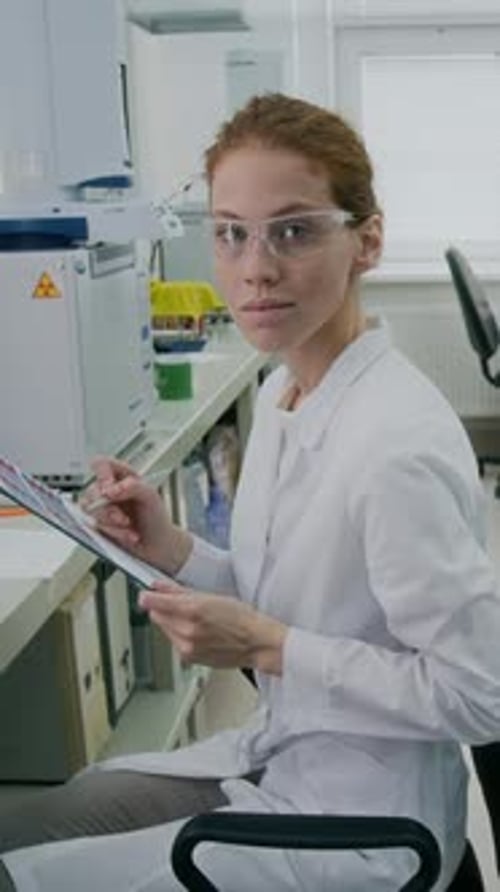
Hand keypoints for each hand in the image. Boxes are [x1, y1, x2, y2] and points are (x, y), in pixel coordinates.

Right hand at [80, 456, 191, 575]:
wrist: (158, 544)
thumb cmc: (156, 516)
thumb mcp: (151, 497)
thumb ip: (133, 486)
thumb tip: (110, 489)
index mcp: (121, 476)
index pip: (101, 464)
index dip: (102, 475)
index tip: (109, 490)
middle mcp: (108, 490)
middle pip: (92, 491)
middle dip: (108, 510)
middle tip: (123, 519)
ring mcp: (101, 507)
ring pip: (90, 511)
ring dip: (110, 523)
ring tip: (129, 528)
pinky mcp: (98, 524)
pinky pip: (94, 526)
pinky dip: (113, 533)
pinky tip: (128, 535)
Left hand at [139, 581, 286, 675]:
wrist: (256, 643)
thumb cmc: (241, 618)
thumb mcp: (211, 596)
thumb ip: (179, 591)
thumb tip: (158, 586)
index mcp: (192, 611)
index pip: (153, 603)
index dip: (148, 596)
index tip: (146, 594)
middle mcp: (186, 631)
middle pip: (156, 616)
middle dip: (164, 609)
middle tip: (181, 605)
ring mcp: (186, 647)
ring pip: (165, 630)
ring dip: (172, 623)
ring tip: (195, 620)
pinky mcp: (188, 658)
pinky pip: (174, 642)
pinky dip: (180, 636)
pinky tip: (198, 632)